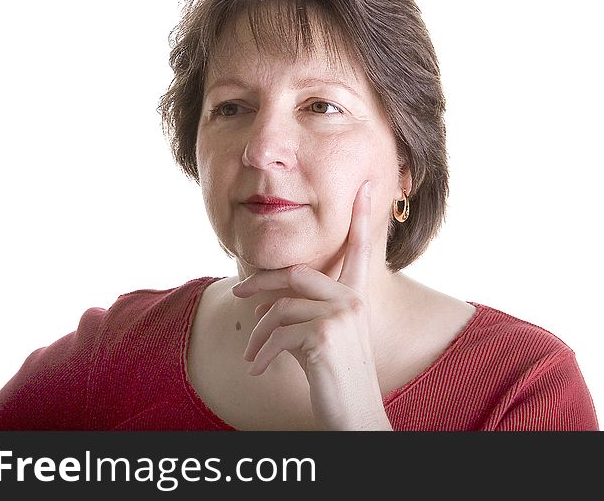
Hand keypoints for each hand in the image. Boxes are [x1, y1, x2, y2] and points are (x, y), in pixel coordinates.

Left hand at [231, 181, 391, 429]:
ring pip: (280, 308)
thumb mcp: (318, 341)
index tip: (364, 185)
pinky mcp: (324, 335)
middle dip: (261, 283)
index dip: (361, 217)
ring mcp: (341, 316)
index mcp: (356, 298)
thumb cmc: (334, 381)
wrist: (354, 418)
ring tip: (251, 355)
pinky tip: (257, 370)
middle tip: (238, 292)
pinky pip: (277, 334)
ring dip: (257, 334)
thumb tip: (262, 304)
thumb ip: (300, 314)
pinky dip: (261, 354)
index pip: (359, 250)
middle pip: (296, 273)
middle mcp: (353, 301)